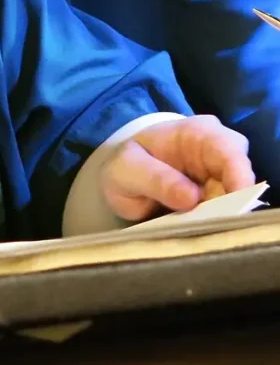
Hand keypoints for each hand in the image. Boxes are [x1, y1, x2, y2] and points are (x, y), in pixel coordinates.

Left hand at [101, 115, 255, 221]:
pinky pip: (227, 215)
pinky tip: (199, 232)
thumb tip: (192, 198)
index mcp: (198, 132)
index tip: (235, 205)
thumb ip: (155, 178)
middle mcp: (219, 152)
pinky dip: (216, 225)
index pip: (230, 150)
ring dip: (222, 218)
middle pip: (241, 181)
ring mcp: (222, 178)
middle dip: (231, 205)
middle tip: (209, 225)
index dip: (239, 177)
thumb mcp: (127, 168)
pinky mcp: (219, 200)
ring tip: (198, 229)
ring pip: (238, 202)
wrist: (122, 176)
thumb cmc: (127, 164)